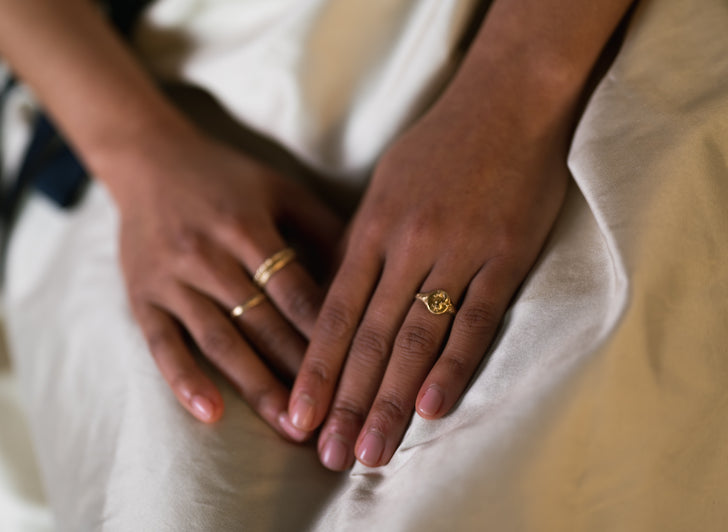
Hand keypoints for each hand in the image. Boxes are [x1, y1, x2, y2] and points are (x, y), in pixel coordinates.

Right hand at [100, 119, 341, 439]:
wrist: (146, 160)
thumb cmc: (225, 178)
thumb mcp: (278, 188)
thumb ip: (322, 226)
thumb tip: (369, 271)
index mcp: (247, 226)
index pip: (296, 291)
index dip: (328, 333)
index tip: (357, 371)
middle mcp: (209, 255)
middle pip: (263, 322)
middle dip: (300, 372)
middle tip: (333, 415)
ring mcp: (171, 279)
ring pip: (220, 340)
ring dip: (256, 386)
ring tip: (288, 426)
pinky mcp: (141, 296)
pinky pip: (162, 344)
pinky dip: (184, 379)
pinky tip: (210, 412)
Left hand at [287, 96, 570, 468]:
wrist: (505, 101)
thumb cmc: (439, 145)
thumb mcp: (384, 187)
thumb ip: (363, 243)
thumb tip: (340, 296)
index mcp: (372, 230)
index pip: (335, 313)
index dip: (315, 369)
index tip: (298, 416)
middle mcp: (407, 247)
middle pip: (369, 337)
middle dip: (345, 401)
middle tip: (328, 455)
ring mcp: (457, 252)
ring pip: (416, 337)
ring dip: (391, 399)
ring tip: (373, 450)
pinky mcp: (504, 256)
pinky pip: (477, 318)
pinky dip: (455, 364)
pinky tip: (433, 407)